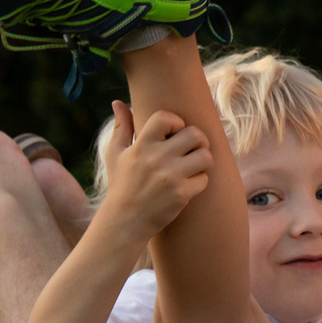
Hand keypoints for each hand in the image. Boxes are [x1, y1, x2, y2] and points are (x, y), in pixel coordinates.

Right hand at [94, 103, 209, 238]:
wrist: (125, 221)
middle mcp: (156, 159)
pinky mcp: (182, 194)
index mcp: (141, 146)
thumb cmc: (121, 184)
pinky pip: (204, 179)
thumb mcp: (115, 154)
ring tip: (192, 166)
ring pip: (205, 156)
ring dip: (203, 160)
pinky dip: (200, 181)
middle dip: (197, 140)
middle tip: (191, 149)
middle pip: (195, 134)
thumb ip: (121, 126)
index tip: (174, 132)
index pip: (166, 118)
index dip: (176, 121)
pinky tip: (188, 185)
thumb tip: (118, 102)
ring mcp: (171, 177)